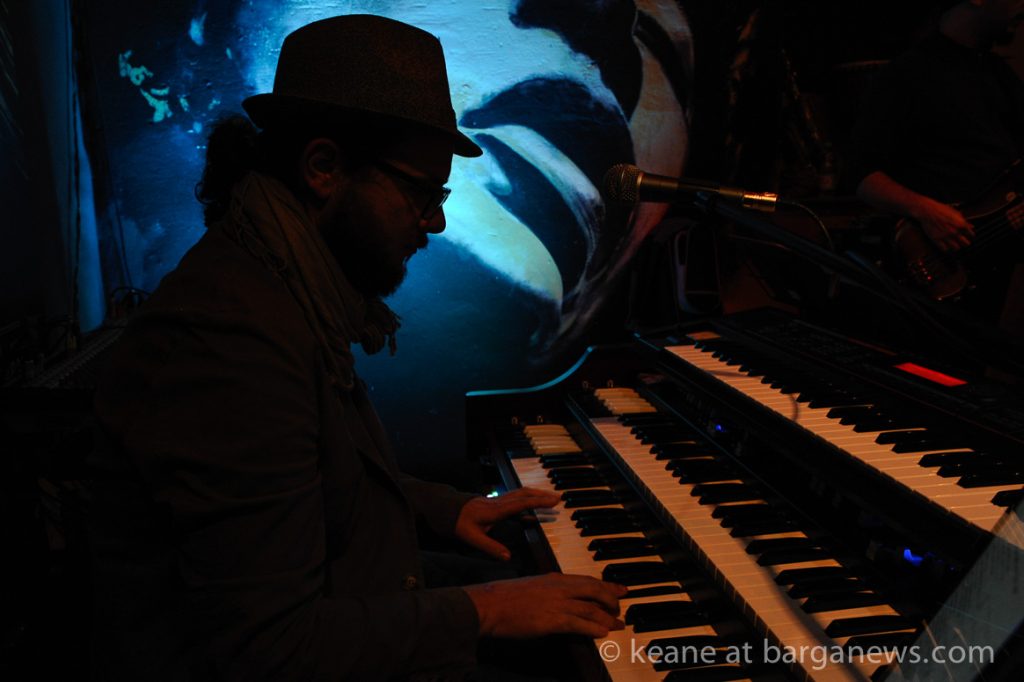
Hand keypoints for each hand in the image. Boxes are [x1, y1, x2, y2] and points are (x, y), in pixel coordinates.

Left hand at [455, 487, 559, 559]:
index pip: (521, 503)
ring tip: (550, 498)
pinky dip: (527, 500)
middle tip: (558, 497)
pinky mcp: (496, 502)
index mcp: (496, 510)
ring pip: (520, 493)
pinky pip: (515, 498)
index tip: (553, 500)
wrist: (448, 510)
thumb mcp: (472, 538)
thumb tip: (507, 557)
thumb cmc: (460, 524)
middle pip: (524, 494)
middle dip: (542, 495)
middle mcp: (499, 502)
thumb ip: (490, 547)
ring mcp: (498, 500)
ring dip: (536, 494)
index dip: (538, 501)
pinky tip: (533, 509)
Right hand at [464, 573, 627, 637]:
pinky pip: (579, 623)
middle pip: (594, 590)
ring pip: (591, 608)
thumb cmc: (503, 597)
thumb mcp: (531, 587)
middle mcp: (559, 587)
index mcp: (553, 578)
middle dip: (611, 599)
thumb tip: (561, 601)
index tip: (619, 589)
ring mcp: (557, 603)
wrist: (489, 604)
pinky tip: (602, 633)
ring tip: (617, 624)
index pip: (587, 579)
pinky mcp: (552, 619)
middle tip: (622, 607)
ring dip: (607, 618)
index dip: (606, 585)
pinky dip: (593, 628)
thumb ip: (548, 591)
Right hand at [912, 198, 973, 251]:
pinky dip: (947, 249)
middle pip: (965, 243)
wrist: (928, 211)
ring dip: (957, 247)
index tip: (969, 236)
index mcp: (961, 224)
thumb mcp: (955, 213)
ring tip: (956, 246)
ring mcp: (946, 236)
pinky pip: (945, 249)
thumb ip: (964, 221)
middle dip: (966, 243)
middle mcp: (955, 232)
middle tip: (964, 242)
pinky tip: (947, 247)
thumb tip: (971, 226)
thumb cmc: (941, 210)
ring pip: (956, 248)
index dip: (971, 235)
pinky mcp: (937, 239)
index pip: (971, 234)